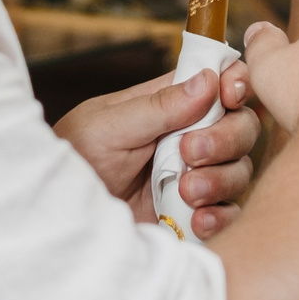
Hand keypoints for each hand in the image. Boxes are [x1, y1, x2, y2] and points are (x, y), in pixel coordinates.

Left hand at [55, 63, 259, 238]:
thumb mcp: (107, 126)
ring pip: (240, 169)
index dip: (236, 83)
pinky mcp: (192, 213)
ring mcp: (194, 176)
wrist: (57, 218)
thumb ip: (158, 106)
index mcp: (170, 103)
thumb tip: (208, 79)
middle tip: (190, 152)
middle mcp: (189, 136)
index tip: (231, 94)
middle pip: (241, 126)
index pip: (220, 81)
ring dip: (221, 178)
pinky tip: (197, 220)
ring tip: (187, 192)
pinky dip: (220, 215)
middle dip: (226, 138)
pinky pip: (228, 212)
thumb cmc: (72, 160)